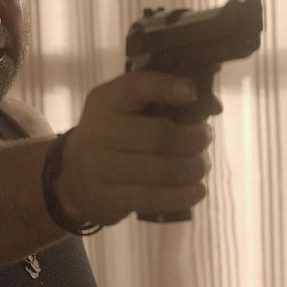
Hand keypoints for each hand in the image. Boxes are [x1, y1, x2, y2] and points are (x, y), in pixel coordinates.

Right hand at [58, 72, 212, 225]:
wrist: (72, 176)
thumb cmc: (113, 136)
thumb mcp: (123, 109)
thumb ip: (161, 100)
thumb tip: (214, 106)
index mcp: (105, 101)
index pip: (135, 87)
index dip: (166, 88)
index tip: (192, 93)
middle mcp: (98, 131)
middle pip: (159, 136)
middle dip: (194, 139)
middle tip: (205, 138)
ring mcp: (100, 167)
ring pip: (162, 170)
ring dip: (193, 168)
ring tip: (202, 165)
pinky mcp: (107, 198)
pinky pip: (154, 199)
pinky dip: (184, 195)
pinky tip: (198, 189)